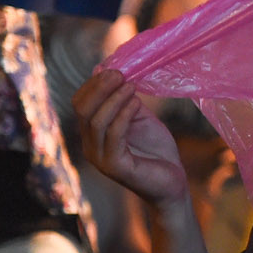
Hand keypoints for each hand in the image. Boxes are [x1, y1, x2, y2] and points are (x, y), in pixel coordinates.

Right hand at [74, 69, 190, 206]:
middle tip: (119, 73)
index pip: (80, 103)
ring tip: (131, 85)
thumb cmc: (155, 151)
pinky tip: (136, 102)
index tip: (113, 69)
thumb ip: (125, 100)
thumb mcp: (138, 118)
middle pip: (82, 110)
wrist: (172, 183)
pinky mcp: (115, 167)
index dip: (94, 84)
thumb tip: (112, 72)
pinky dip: (124, 114)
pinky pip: (114, 134)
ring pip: (96, 121)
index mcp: (92, 134)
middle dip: (100, 87)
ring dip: (113, 98)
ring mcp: (100, 158)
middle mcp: (90, 146)